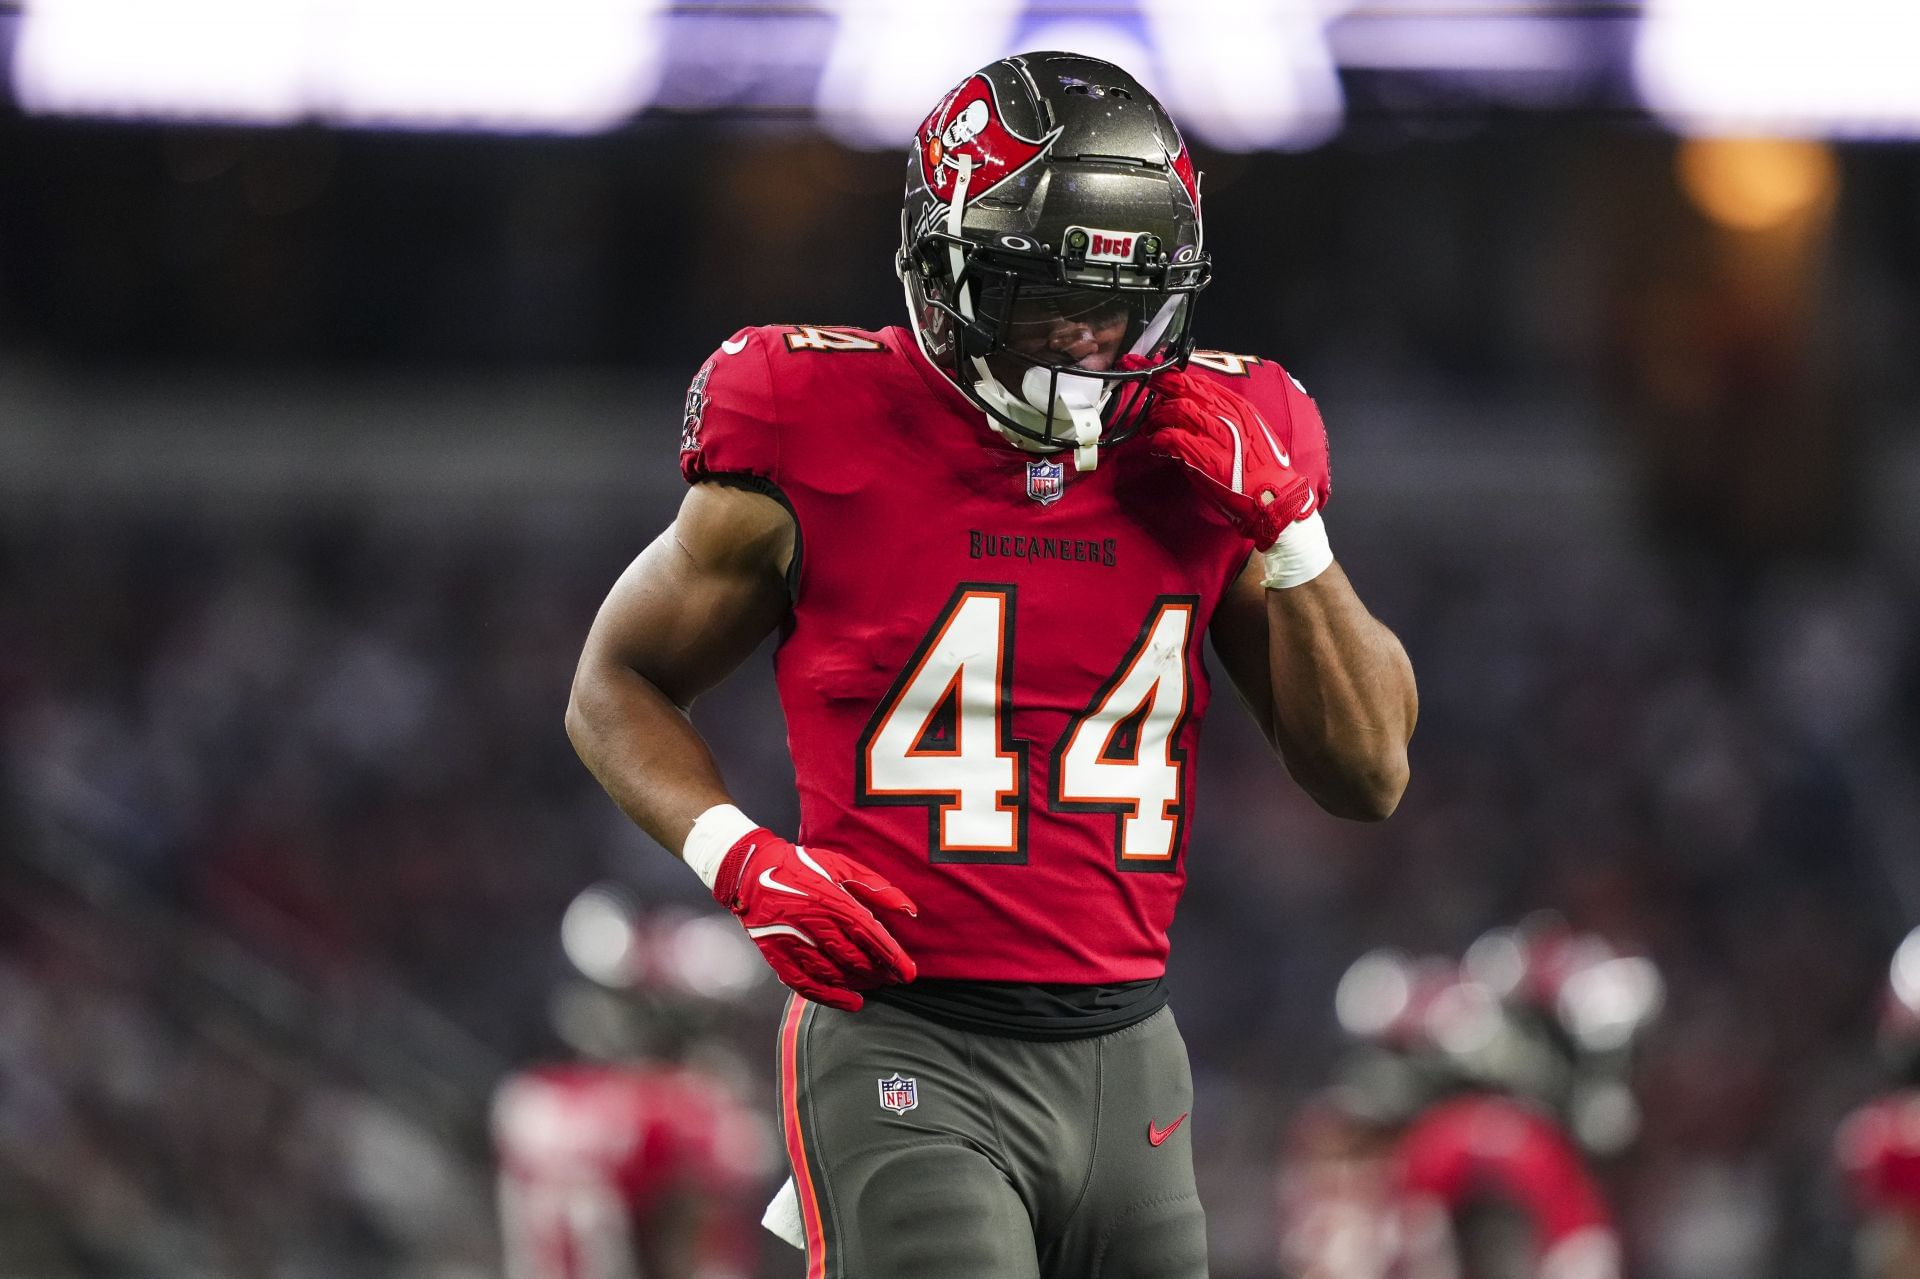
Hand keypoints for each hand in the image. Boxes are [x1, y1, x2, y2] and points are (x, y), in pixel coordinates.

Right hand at [711, 829, 917, 1010]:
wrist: (752, 871)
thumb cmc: (802, 867)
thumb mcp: (841, 866)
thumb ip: (876, 887)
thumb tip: (909, 911)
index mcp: (829, 897)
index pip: (868, 933)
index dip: (891, 956)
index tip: (909, 973)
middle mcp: (810, 920)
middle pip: (851, 956)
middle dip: (878, 972)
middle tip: (894, 978)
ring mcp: (790, 939)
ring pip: (830, 972)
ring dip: (857, 983)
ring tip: (875, 985)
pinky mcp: (775, 953)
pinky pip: (803, 983)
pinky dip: (828, 997)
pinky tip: (849, 1002)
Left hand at [1127, 359, 1316, 549]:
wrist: (1274, 495)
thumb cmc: (1264, 469)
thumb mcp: (1251, 432)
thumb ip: (1227, 419)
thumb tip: (1199, 414)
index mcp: (1237, 406)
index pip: (1200, 381)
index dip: (1175, 374)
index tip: (1157, 369)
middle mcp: (1224, 412)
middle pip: (1183, 386)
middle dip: (1157, 379)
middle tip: (1138, 375)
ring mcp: (1212, 431)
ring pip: (1173, 409)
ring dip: (1156, 417)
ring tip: (1151, 427)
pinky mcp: (1201, 453)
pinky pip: (1170, 437)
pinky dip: (1158, 440)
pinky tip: (1156, 446)